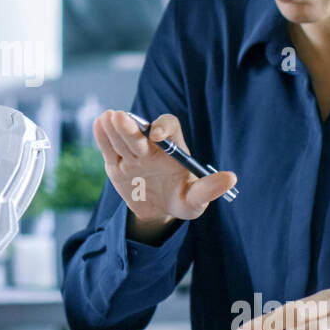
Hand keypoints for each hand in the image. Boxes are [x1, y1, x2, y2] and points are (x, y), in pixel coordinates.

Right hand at [91, 110, 236, 241]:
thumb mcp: (196, 201)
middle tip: (120, 117)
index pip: (169, 127)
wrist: (158, 212)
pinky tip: (98, 124)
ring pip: (122, 138)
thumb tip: (231, 178)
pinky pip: (108, 149)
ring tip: (106, 118)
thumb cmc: (182, 201)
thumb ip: (209, 189)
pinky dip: (102, 137)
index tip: (157, 138)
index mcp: (173, 149)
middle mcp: (151, 146)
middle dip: (131, 126)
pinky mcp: (116, 164)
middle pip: (140, 131)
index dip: (163, 127)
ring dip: (114, 128)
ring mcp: (132, 155)